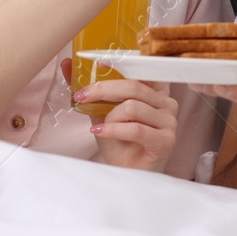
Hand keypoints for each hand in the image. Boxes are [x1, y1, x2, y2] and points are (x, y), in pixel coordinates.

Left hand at [60, 59, 178, 170]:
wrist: (125, 172)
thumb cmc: (118, 141)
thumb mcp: (100, 110)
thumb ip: (89, 89)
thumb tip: (67, 64)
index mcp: (155, 91)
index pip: (141, 70)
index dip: (121, 64)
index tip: (98, 63)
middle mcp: (167, 103)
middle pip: (134, 86)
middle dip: (103, 90)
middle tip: (81, 97)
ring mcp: (169, 121)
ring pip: (133, 107)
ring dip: (110, 117)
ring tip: (100, 127)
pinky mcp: (166, 140)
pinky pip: (136, 129)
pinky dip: (114, 130)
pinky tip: (101, 132)